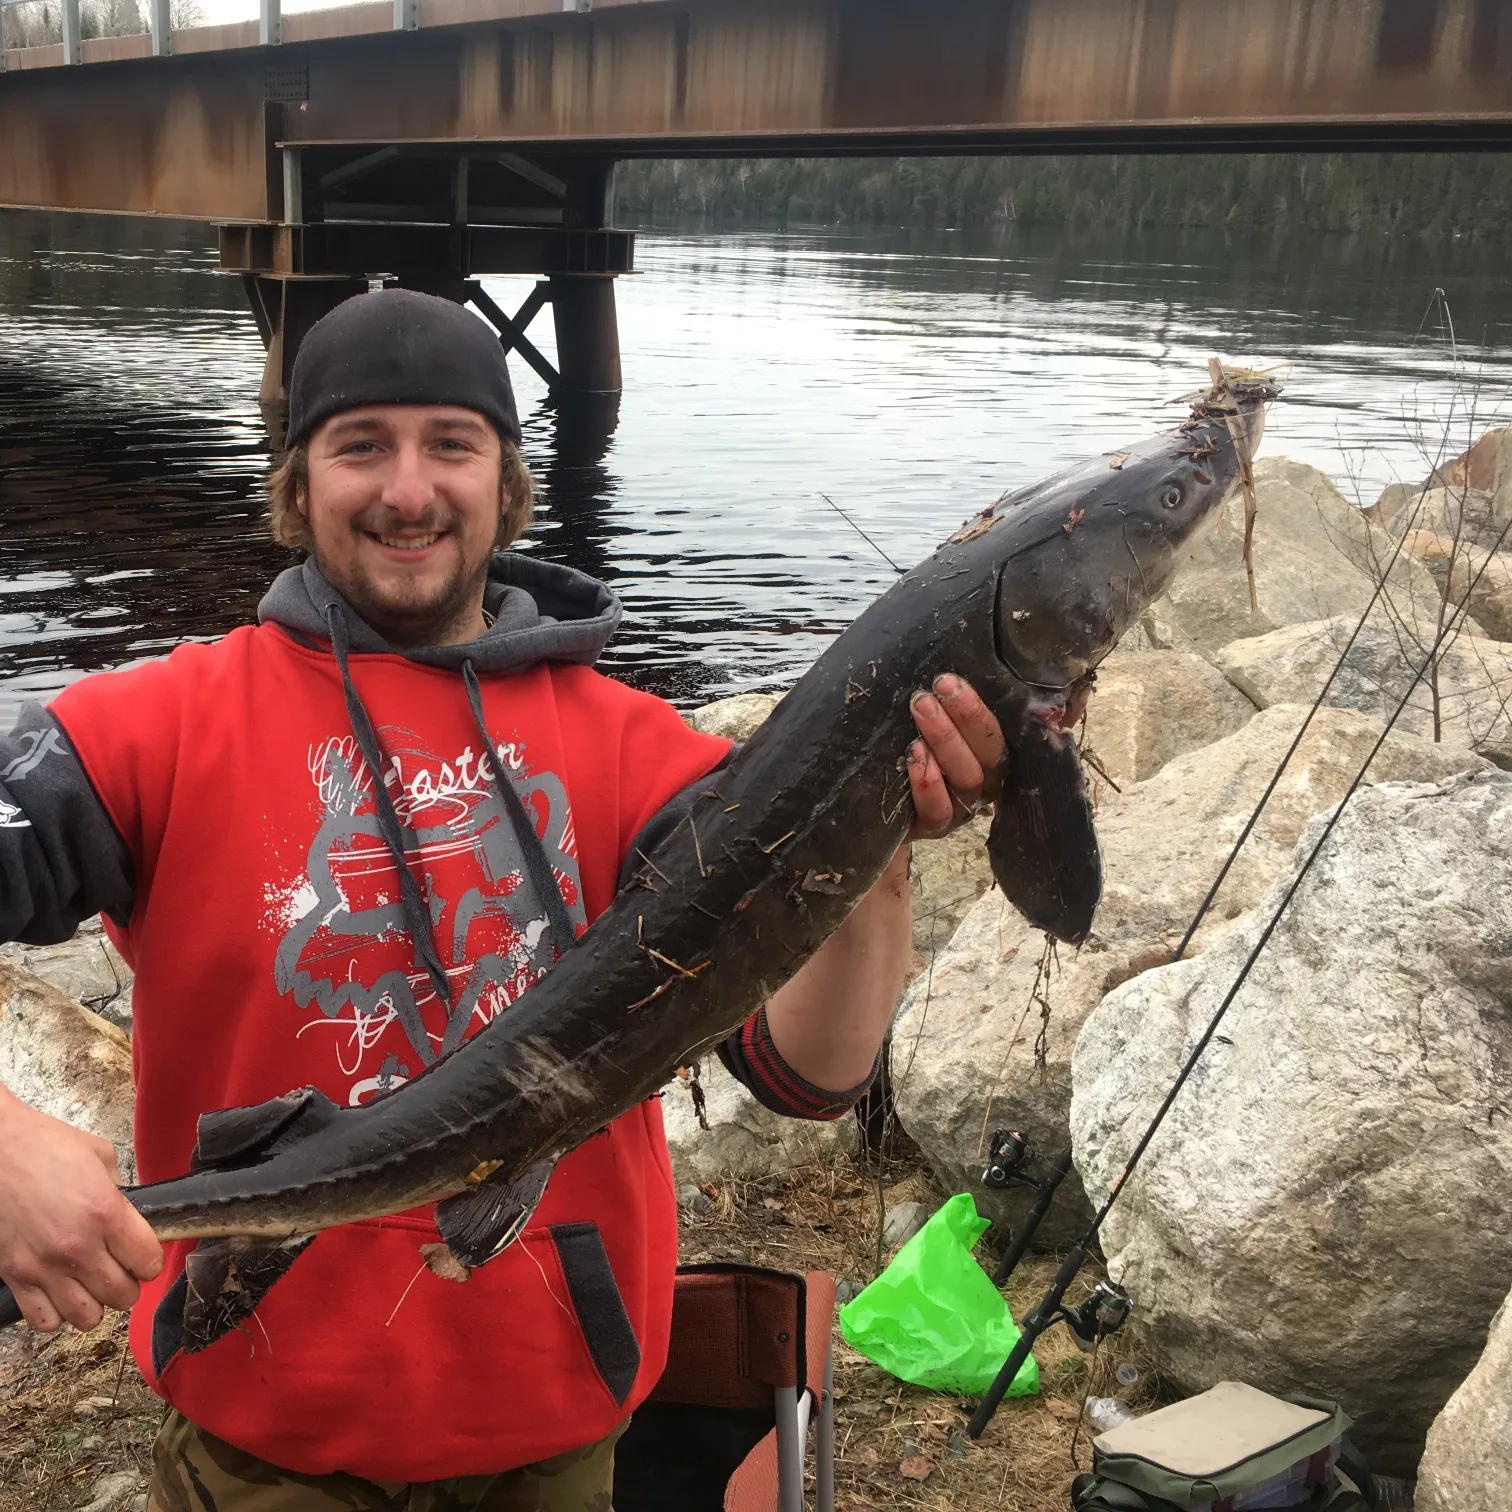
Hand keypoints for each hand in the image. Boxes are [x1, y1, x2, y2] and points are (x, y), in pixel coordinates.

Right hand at [0, 1095, 160, 1332]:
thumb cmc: (45, 1145)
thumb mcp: (100, 1156)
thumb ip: (118, 1192)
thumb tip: (127, 1216)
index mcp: (105, 1212)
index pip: (147, 1262)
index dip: (151, 1262)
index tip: (144, 1256)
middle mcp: (77, 1247)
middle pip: (122, 1296)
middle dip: (128, 1285)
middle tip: (120, 1270)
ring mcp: (43, 1266)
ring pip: (86, 1317)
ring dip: (96, 1304)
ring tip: (91, 1283)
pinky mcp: (14, 1277)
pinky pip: (44, 1320)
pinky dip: (57, 1313)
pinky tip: (59, 1291)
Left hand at [905, 674, 1006, 840]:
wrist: (882, 812)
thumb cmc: (914, 757)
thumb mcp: (931, 731)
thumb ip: (941, 710)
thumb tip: (937, 677)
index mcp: (989, 757)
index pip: (994, 732)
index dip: (975, 709)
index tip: (948, 682)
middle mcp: (983, 784)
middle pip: (986, 754)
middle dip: (962, 718)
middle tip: (928, 695)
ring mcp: (961, 810)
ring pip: (966, 779)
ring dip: (944, 743)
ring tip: (921, 716)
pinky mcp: (935, 828)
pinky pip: (938, 811)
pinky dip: (927, 784)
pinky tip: (914, 758)